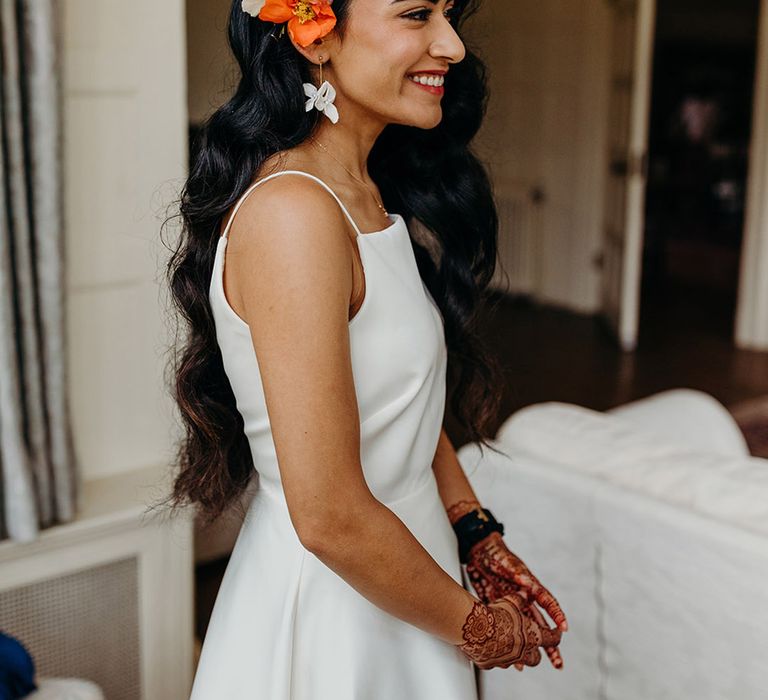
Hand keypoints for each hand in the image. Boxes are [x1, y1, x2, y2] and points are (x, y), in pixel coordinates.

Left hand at [447, 499, 568, 670]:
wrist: (479, 553)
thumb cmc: (497, 554)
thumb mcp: (507, 561)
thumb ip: (516, 571)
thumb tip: (524, 580)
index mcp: (530, 586)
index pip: (547, 602)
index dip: (557, 615)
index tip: (564, 629)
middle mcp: (524, 599)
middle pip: (540, 624)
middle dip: (550, 642)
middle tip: (558, 662)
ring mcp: (512, 605)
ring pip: (525, 630)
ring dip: (531, 647)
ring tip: (536, 664)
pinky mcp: (498, 608)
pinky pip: (507, 628)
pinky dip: (510, 643)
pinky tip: (512, 657)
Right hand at [457, 594, 561, 670]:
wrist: (475, 628)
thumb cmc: (496, 613)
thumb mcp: (511, 602)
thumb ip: (520, 599)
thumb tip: (525, 593)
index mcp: (533, 637)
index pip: (552, 639)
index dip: (556, 635)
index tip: (557, 632)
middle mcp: (523, 653)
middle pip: (536, 658)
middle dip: (535, 652)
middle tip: (531, 644)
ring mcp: (507, 661)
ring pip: (517, 662)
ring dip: (516, 655)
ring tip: (509, 645)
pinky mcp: (491, 664)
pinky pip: (497, 662)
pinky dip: (497, 656)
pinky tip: (490, 646)